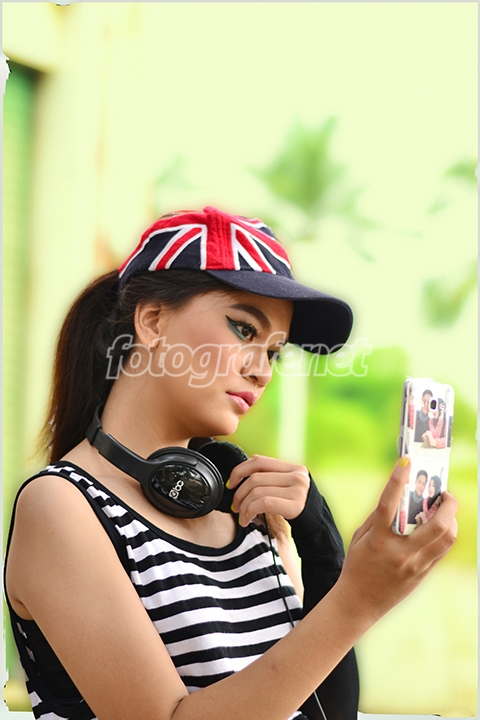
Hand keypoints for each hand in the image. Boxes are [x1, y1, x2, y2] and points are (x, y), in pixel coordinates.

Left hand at [227, 455, 309, 526]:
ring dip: (243, 506)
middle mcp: (297, 476)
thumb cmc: (297, 505)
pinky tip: (248, 518)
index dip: (240, 470)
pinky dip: (250, 510)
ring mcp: (298, 490)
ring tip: (242, 516)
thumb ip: (272, 475)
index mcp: (293, 467)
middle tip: (235, 506)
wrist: (317, 524)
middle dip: (239, 493)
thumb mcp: (287, 485)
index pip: (259, 461)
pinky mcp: (296, 505)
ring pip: (257, 492)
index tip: (231, 484)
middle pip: (255, 478)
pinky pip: (264, 503)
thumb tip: (246, 466)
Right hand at [337, 458, 456, 622]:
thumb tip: (399, 497)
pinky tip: (440, 525)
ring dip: (450, 519)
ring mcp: (415, 566)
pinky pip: (442, 550)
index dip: (397, 479)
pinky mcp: (423, 574)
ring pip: (446, 538)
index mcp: (379, 540)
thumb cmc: (357, 565)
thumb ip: (378, 517)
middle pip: (436, 524)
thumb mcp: (361, 537)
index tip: (405, 461)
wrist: (359, 602)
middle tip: (444, 492)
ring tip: (445, 508)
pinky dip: (444, 533)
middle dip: (447, 504)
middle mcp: (401, 553)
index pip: (389, 504)